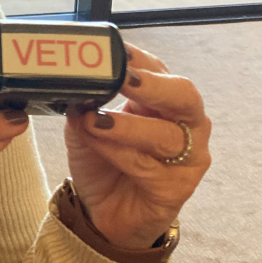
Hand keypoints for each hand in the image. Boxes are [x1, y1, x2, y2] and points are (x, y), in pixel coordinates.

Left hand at [65, 41, 211, 249]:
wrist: (106, 213)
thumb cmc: (104, 162)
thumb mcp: (86, 125)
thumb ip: (85, 104)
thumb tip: (73, 85)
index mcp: (163, 99)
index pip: (157, 70)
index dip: (137, 58)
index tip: (114, 49)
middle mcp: (186, 124)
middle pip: (184, 96)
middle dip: (152, 86)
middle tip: (124, 80)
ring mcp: (188, 157)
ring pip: (166, 135)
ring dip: (127, 126)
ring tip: (95, 120)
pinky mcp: (178, 189)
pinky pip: (149, 168)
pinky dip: (119, 154)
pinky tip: (99, 144)